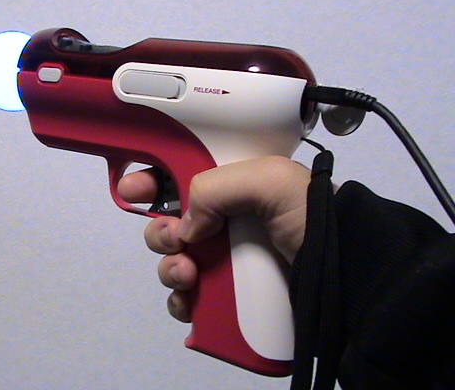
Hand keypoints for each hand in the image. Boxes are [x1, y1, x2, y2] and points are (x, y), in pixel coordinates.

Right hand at [117, 156, 310, 322]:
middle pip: (168, 224)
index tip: (131, 191)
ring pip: (173, 263)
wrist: (348, 272)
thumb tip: (187, 225)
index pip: (179, 177)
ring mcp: (223, 261)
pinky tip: (190, 302)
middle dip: (159, 233)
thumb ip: (216, 187)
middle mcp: (223, 222)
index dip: (151, 181)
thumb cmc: (312, 217)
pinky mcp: (227, 296)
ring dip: (168, 268)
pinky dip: (180, 302)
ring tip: (188, 275)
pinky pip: (188, 300)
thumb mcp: (269, 180)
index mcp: (230, 186)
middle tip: (175, 241)